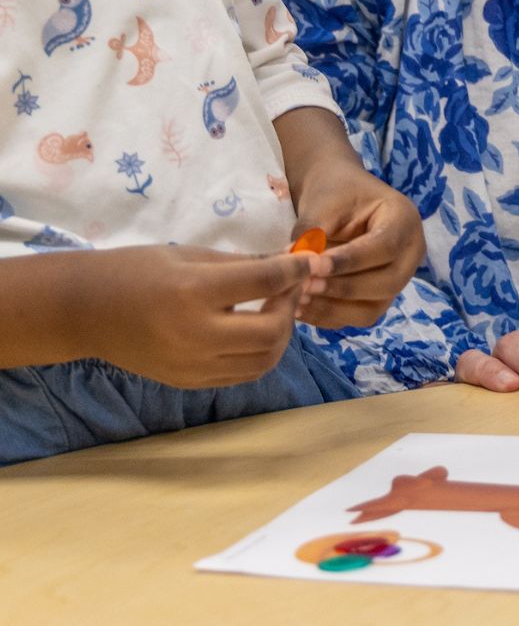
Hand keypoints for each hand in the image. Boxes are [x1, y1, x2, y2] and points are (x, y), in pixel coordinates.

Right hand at [73, 244, 328, 388]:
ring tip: (276, 310)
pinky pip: (242, 374)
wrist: (88, 311)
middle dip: (291, 306)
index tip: (309, 260)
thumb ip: (239, 263)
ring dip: (281, 335)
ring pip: (263, 360)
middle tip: (290, 287)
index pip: (263, 283)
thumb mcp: (188, 254)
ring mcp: (195, 365)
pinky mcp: (191, 383)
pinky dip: (259, 354)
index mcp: (194, 292)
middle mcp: (198, 334)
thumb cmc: (136, 270)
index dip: (293, 269)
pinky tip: (255, 332)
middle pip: (271, 331)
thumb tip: (285, 263)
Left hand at [294, 171, 424, 329]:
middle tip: (304, 286)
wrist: (335, 193)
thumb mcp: (321, 204)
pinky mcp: (379, 298)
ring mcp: (398, 279)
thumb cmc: (332, 192)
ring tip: (298, 299)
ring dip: (334, 308)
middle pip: (387, 283)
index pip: (384, 247)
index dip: (350, 261)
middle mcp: (410, 252)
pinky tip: (301, 308)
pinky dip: (329, 316)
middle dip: (343, 288)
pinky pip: (358, 317)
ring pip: (373, 308)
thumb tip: (296, 268)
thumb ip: (312, 235)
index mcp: (404, 218)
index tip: (314, 266)